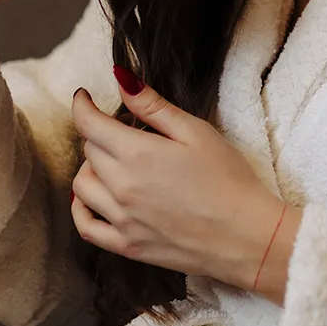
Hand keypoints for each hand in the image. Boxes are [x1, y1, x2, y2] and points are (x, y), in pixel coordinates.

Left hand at [69, 68, 300, 300]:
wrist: (246, 236)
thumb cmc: (228, 180)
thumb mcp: (195, 132)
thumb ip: (153, 105)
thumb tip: (121, 79)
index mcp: (137, 154)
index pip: (89, 123)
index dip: (83, 105)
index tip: (85, 97)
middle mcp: (121, 187)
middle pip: (89, 151)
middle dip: (100, 134)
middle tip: (127, 131)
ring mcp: (121, 219)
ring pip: (81, 186)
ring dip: (91, 168)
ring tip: (116, 163)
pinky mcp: (127, 246)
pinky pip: (86, 226)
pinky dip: (80, 209)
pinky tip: (94, 199)